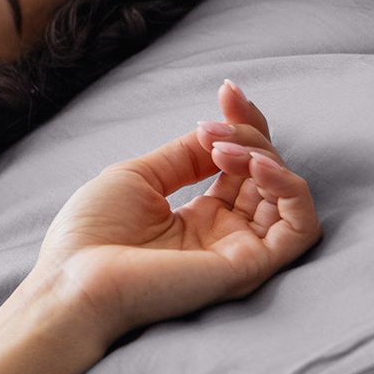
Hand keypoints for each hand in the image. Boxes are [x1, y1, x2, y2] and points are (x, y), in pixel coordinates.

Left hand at [31, 79, 320, 346]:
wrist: (72, 282)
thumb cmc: (91, 235)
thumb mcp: (140, 177)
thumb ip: (186, 157)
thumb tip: (220, 132)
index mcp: (198, 217)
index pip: (241, 165)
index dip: (241, 125)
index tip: (227, 91)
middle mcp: (225, 234)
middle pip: (266, 173)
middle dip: (249, 134)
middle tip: (212, 127)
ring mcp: (240, 252)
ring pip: (288, 195)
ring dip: (264, 158)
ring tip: (223, 150)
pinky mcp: (250, 268)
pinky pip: (301, 228)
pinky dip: (289, 189)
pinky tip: (256, 168)